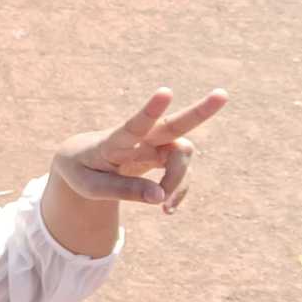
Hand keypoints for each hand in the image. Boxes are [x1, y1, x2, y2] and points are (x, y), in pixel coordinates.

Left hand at [51, 88, 228, 212]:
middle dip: (199, 112)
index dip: (150, 110)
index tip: (165, 92)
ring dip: (180, 181)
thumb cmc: (82, 171)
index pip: (134, 124)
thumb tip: (160, 198)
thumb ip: (123, 191)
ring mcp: (153, 143)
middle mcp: (139, 137)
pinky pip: (181, 170)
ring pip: (182, 153)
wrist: (79, 160)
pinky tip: (167, 208)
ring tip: (166, 209)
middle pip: (173, 124)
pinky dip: (179, 190)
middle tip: (222, 94)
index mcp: (113, 140)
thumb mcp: (91, 187)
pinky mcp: (162, 153)